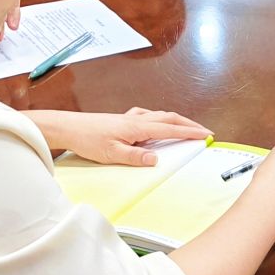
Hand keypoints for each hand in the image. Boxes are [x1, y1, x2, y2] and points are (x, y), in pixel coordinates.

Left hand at [56, 108, 211, 165]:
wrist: (69, 127)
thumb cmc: (88, 139)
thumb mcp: (112, 154)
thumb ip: (135, 157)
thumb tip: (156, 159)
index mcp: (138, 127)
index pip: (170, 129)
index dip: (190, 132)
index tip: (205, 135)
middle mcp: (136, 119)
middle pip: (169, 118)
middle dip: (188, 124)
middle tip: (203, 131)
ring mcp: (130, 118)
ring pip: (159, 116)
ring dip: (175, 121)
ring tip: (185, 128)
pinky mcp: (122, 120)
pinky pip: (147, 116)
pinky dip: (158, 119)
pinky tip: (154, 124)